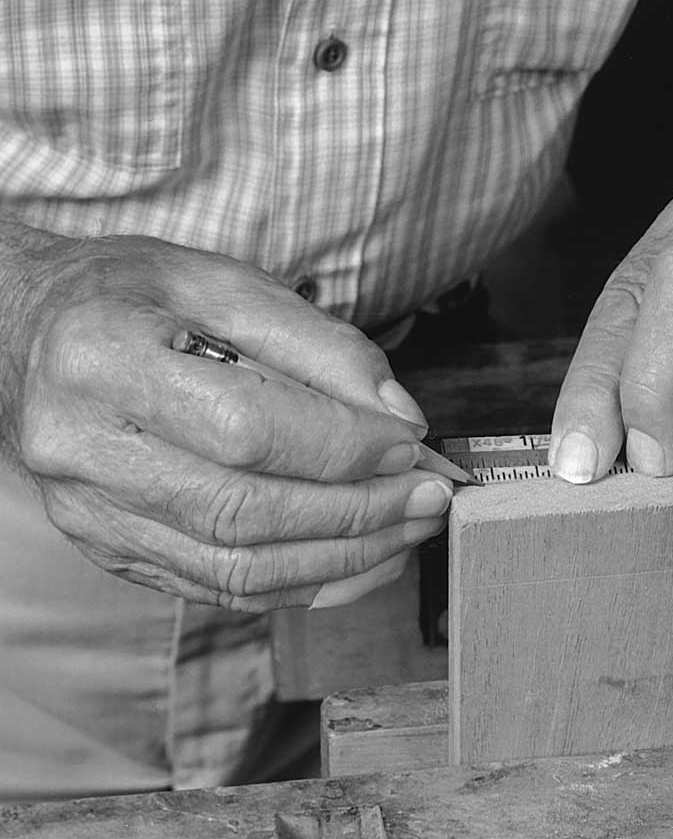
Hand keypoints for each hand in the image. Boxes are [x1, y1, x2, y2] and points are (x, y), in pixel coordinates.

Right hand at [4, 233, 450, 610]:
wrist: (30, 335)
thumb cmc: (133, 297)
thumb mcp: (224, 282)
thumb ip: (321, 345)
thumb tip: (400, 416)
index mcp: (102, 358)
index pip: (247, 426)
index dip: (345, 445)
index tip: (413, 443)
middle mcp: (83, 448)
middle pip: (247, 510)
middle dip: (361, 511)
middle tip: (433, 496)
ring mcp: (91, 514)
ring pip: (239, 567)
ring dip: (346, 558)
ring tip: (413, 530)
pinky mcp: (112, 551)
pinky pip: (222, 589)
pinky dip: (306, 585)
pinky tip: (365, 562)